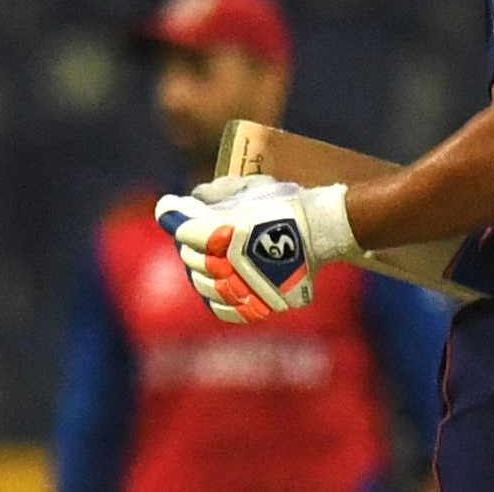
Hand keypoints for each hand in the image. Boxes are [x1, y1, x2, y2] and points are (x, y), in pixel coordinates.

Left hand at [153, 176, 361, 322]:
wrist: (325, 229)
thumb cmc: (288, 203)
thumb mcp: (251, 186)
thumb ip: (215, 193)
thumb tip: (186, 202)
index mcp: (221, 234)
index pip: (181, 228)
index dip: (172, 215)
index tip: (169, 208)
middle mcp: (225, 265)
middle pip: (189, 255)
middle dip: (190, 240)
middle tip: (199, 229)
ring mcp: (239, 289)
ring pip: (201, 282)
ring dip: (201, 267)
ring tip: (212, 256)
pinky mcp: (254, 306)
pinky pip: (221, 308)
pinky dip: (216, 296)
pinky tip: (221, 282)